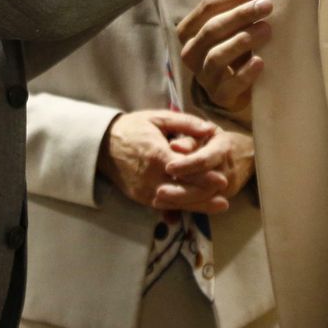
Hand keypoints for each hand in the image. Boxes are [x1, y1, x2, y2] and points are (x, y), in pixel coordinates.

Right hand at [97, 110, 229, 213]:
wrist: (102, 145)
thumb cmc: (133, 128)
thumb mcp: (159, 118)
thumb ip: (185, 123)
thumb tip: (209, 129)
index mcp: (156, 155)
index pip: (184, 170)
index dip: (204, 177)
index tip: (223, 179)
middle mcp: (150, 177)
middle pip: (182, 192)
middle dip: (205, 196)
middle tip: (225, 197)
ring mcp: (144, 190)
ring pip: (175, 203)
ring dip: (198, 206)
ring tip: (218, 206)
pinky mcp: (140, 198)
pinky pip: (164, 207)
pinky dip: (182, 208)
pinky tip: (197, 208)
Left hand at [166, 128, 254, 199]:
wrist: (248, 154)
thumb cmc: (220, 139)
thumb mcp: (207, 132)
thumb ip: (190, 138)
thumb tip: (173, 146)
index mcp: (223, 149)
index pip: (204, 160)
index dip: (186, 164)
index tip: (168, 167)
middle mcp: (227, 171)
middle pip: (204, 186)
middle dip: (180, 191)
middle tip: (158, 192)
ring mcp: (227, 188)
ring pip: (203, 199)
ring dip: (179, 202)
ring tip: (157, 200)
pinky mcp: (223, 197)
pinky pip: (203, 204)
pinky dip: (184, 206)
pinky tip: (166, 205)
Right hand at [177, 0, 271, 112]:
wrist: (243, 90)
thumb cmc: (238, 51)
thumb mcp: (234, 28)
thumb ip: (239, 11)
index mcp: (191, 31)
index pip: (208, 7)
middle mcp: (191, 53)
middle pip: (212, 29)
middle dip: (240, 14)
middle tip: (266, 6)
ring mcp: (204, 77)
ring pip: (217, 56)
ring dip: (242, 40)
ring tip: (266, 30)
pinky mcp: (219, 97)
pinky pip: (229, 85)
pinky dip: (245, 73)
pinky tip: (260, 62)